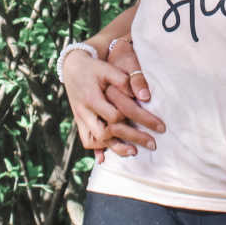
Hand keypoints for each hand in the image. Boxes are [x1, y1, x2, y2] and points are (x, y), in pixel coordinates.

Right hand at [62, 48, 163, 162]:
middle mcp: (84, 111)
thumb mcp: (108, 69)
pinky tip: (106, 158)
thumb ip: (124, 81)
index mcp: (92, 98)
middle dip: (130, 139)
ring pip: (93, 140)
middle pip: (105, 133)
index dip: (133, 120)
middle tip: (153, 144)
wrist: (71, 66)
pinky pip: (86, 139)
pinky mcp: (80, 121)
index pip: (114, 116)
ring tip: (134, 151)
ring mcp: (80, 118)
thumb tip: (144, 96)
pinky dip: (97, 149)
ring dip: (113, 148)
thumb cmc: (94, 67)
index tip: (154, 123)